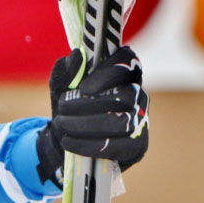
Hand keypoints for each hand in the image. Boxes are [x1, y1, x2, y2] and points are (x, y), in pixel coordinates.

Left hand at [36, 46, 148, 185]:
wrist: (69, 136)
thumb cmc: (71, 103)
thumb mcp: (64, 84)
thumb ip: (69, 70)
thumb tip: (76, 55)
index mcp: (124, 70)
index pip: (126, 62)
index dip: (108, 74)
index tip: (83, 89)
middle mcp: (138, 92)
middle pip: (123, 97)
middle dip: (88, 104)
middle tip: (62, 108)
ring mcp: (141, 119)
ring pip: (121, 122)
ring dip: (85, 125)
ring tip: (62, 124)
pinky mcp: (138, 144)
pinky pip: (117, 147)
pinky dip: (89, 146)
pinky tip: (69, 143)